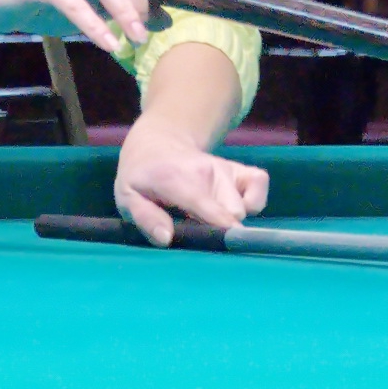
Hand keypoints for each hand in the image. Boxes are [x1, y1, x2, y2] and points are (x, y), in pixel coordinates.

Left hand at [116, 115, 268, 245]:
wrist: (158, 145)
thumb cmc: (141, 178)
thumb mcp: (128, 198)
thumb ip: (145, 219)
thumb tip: (166, 238)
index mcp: (176, 179)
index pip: (204, 203)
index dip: (219, 225)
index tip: (225, 242)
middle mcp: (206, 171)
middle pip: (231, 212)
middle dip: (218, 230)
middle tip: (196, 231)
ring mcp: (226, 169)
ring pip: (243, 207)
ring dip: (229, 219)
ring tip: (204, 217)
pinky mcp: (240, 169)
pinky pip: (259, 185)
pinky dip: (253, 201)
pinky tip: (231, 208)